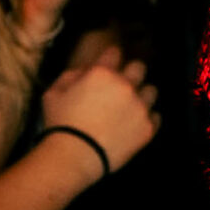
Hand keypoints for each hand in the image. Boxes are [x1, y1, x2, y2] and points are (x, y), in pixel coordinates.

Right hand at [38, 51, 159, 173]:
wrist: (74, 156)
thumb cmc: (60, 124)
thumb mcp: (53, 93)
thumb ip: (71, 76)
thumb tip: (86, 71)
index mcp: (102, 73)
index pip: (114, 53)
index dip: (111, 56)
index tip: (111, 61)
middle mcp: (125, 86)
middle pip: (139, 67)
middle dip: (131, 72)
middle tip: (123, 84)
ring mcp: (139, 106)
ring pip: (151, 91)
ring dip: (141, 95)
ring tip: (130, 106)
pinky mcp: (148, 126)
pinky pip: (155, 116)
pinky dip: (146, 118)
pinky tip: (135, 123)